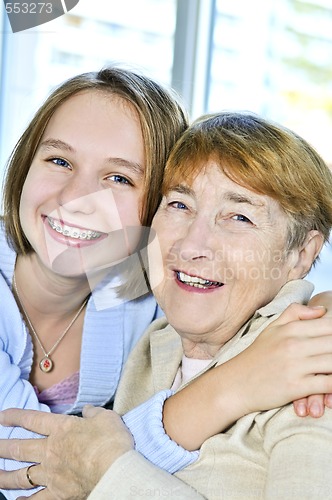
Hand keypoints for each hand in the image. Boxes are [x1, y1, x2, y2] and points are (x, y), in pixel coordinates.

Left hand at [0, 405, 133, 498]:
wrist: (115, 469)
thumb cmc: (111, 441)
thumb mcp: (106, 417)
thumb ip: (94, 413)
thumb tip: (88, 410)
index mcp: (61, 429)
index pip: (32, 419)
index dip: (15, 416)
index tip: (2, 416)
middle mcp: (51, 451)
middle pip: (20, 448)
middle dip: (2, 447)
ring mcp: (52, 473)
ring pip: (21, 476)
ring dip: (4, 476)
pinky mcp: (58, 493)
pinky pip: (36, 499)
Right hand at [163, 303, 331, 449]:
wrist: (235, 384)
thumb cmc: (255, 357)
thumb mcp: (271, 328)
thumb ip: (295, 313)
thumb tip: (321, 311)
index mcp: (290, 329)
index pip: (329, 324)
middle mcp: (294, 345)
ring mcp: (295, 366)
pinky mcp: (296, 387)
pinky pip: (328, 384)